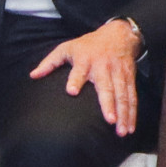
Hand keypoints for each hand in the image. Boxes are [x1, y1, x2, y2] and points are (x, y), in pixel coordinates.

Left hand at [29, 19, 142, 136]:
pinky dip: (132, 113)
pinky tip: (130, 127)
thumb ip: (49, 62)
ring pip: (122, 95)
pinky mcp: (129, 78)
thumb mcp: (66, 48)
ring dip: (123, 114)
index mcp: (85, 60)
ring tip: (122, 132)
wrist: (118, 35)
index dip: (75, 80)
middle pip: (106, 87)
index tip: (72, 91)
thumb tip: (32, 76)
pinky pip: (132, 97)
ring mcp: (118, 74)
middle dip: (108, 104)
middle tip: (109, 120)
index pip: (78, 71)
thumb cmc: (87, 45)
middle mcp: (103, 67)